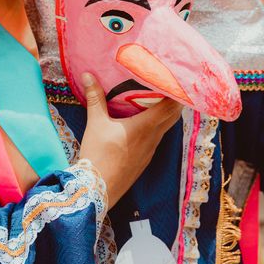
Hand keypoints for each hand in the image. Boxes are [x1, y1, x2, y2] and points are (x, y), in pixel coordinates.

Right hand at [79, 73, 182, 208]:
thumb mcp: (95, 123)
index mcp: (145, 126)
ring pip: (165, 128)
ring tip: (157, 101)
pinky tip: (144, 125)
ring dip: (165, 115)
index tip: (176, 80)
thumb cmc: (98, 154)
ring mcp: (151, 151)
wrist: (97, 189)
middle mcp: (153, 138)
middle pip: (173, 116)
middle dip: (174, 101)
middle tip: (168, 87)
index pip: (171, 106)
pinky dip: (156, 128)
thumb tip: (87, 74)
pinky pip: (156, 139)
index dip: (177, 92)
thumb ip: (95, 98)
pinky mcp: (145, 160)